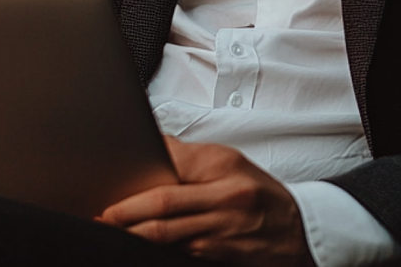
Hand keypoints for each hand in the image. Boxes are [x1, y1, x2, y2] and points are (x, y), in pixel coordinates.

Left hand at [97, 136, 313, 265]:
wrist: (299, 230)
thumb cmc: (258, 192)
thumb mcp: (230, 162)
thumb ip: (191, 156)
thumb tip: (155, 145)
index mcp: (223, 171)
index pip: (173, 172)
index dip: (138, 184)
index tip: (112, 190)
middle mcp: (223, 202)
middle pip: (164, 211)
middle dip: (126, 217)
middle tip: (101, 218)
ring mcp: (221, 235)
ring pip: (167, 238)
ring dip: (136, 237)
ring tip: (111, 232)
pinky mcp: (220, 258)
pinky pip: (181, 255)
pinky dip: (158, 253)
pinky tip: (140, 251)